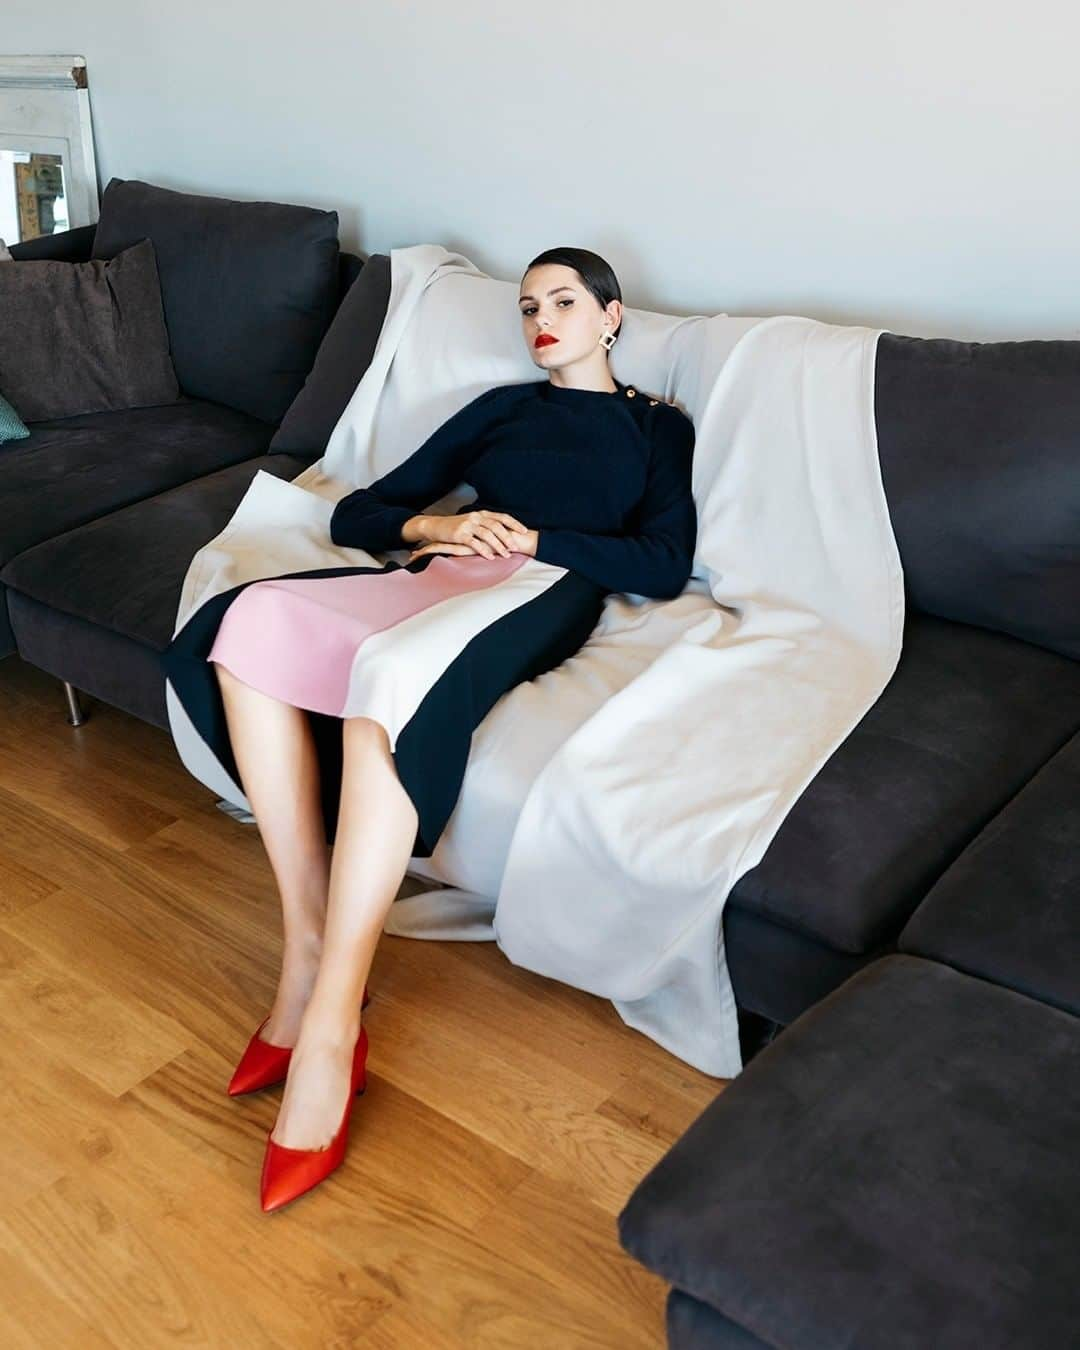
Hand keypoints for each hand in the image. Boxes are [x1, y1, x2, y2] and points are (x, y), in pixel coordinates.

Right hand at [408, 510, 536, 561]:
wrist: (436, 526)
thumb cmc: (457, 526)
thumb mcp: (474, 522)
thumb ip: (487, 525)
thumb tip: (505, 533)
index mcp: (482, 513)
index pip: (502, 516)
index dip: (514, 523)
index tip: (525, 531)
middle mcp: (476, 517)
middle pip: (497, 525)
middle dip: (508, 537)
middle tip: (517, 547)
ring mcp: (468, 524)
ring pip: (487, 534)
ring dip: (498, 545)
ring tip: (506, 554)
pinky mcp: (460, 534)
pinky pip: (474, 542)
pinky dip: (484, 550)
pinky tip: (490, 557)